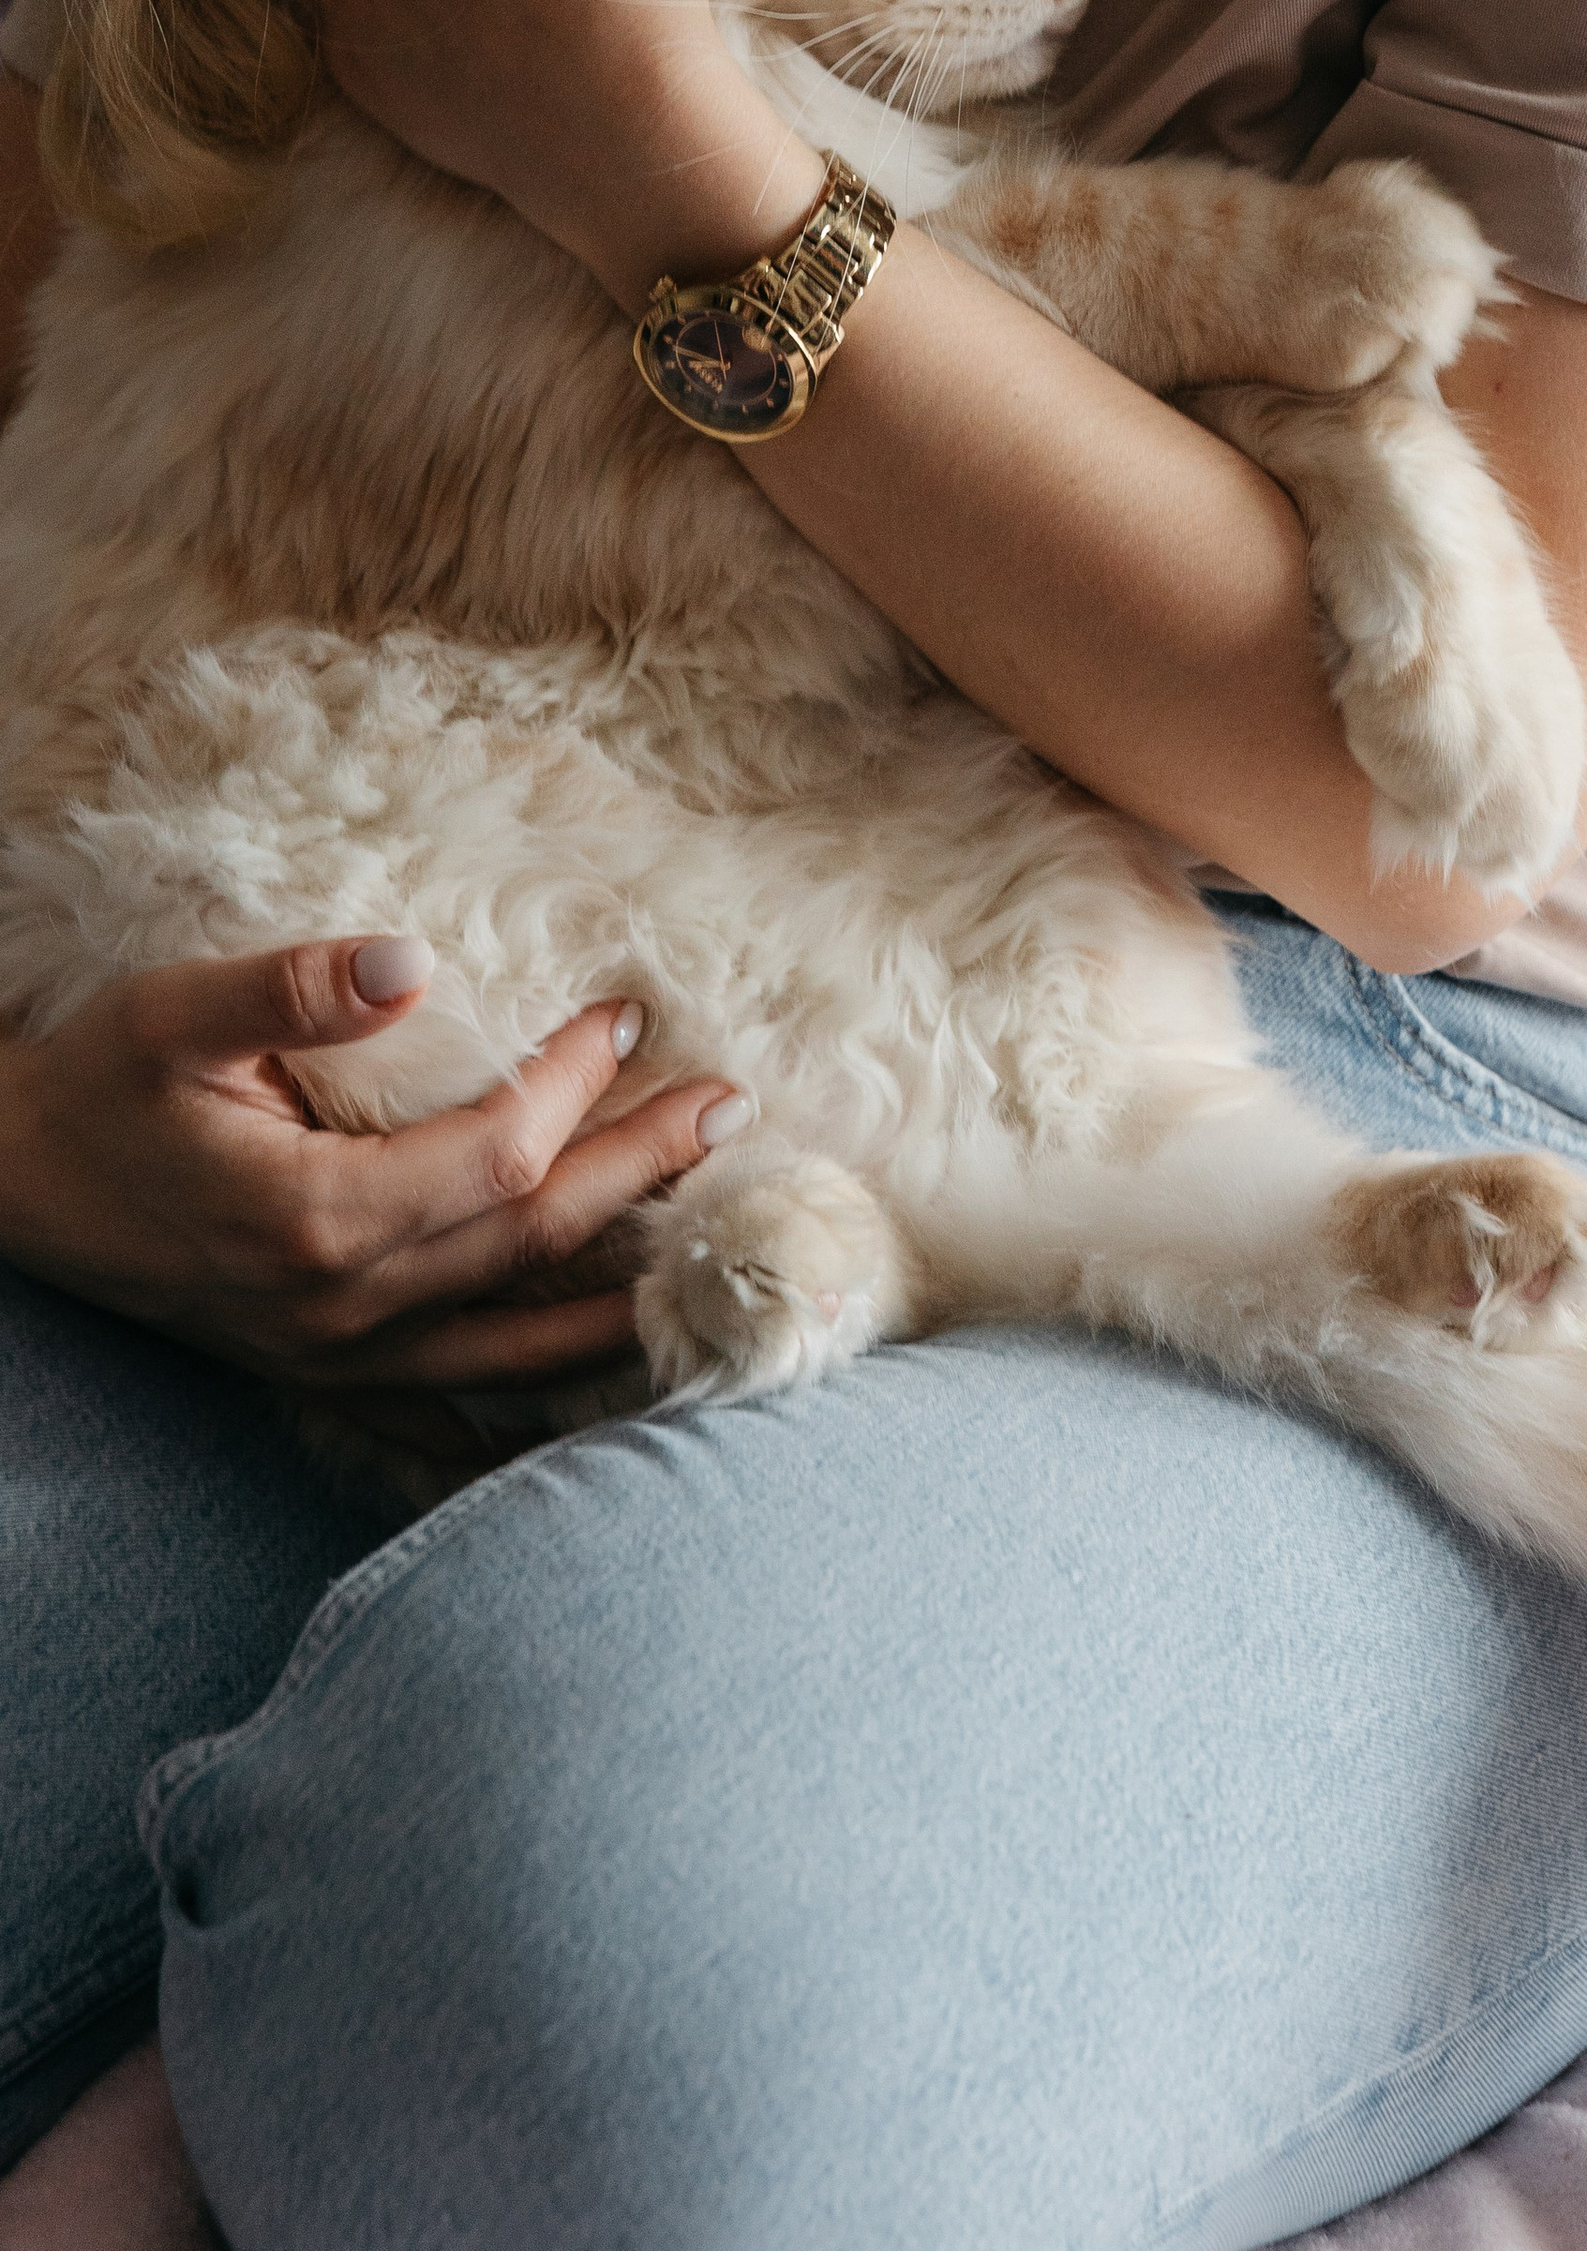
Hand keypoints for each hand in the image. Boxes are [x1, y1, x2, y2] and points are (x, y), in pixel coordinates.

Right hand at [0, 935, 739, 1387]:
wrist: (10, 1186)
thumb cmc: (96, 1090)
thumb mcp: (172, 1016)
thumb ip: (291, 987)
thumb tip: (410, 959)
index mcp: (318, 1218)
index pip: (499, 1152)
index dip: (576, 1083)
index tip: (628, 1014)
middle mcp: (342, 1309)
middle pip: (533, 1245)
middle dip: (644, 1175)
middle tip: (732, 1111)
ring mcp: (335, 1359)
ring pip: (515, 1349)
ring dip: (622, 1298)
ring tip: (713, 1252)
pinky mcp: (321, 1376)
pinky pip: (451, 1411)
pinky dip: (534, 1397)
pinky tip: (600, 1389)